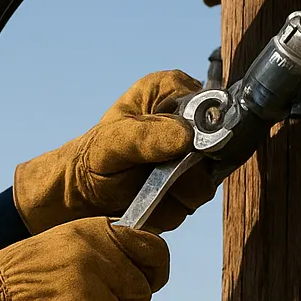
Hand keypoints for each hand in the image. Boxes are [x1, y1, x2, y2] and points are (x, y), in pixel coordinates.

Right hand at [0, 217, 168, 300]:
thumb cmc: (5, 289)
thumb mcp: (54, 253)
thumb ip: (94, 258)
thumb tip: (135, 280)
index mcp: (92, 231)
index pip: (152, 247)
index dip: (154, 273)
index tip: (146, 287)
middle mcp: (100, 254)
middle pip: (141, 295)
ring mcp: (99, 288)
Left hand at [13, 70, 219, 233]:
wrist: (83, 192)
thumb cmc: (94, 154)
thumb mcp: (113, 141)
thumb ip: (147, 136)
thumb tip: (187, 136)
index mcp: (171, 91)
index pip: (212, 108)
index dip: (199, 134)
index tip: (175, 152)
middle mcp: (187, 119)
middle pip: (217, 149)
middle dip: (184, 170)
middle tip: (152, 174)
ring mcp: (193, 155)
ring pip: (207, 182)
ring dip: (175, 193)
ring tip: (146, 188)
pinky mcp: (190, 184)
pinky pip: (193, 202)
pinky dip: (170, 208)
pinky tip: (150, 199)